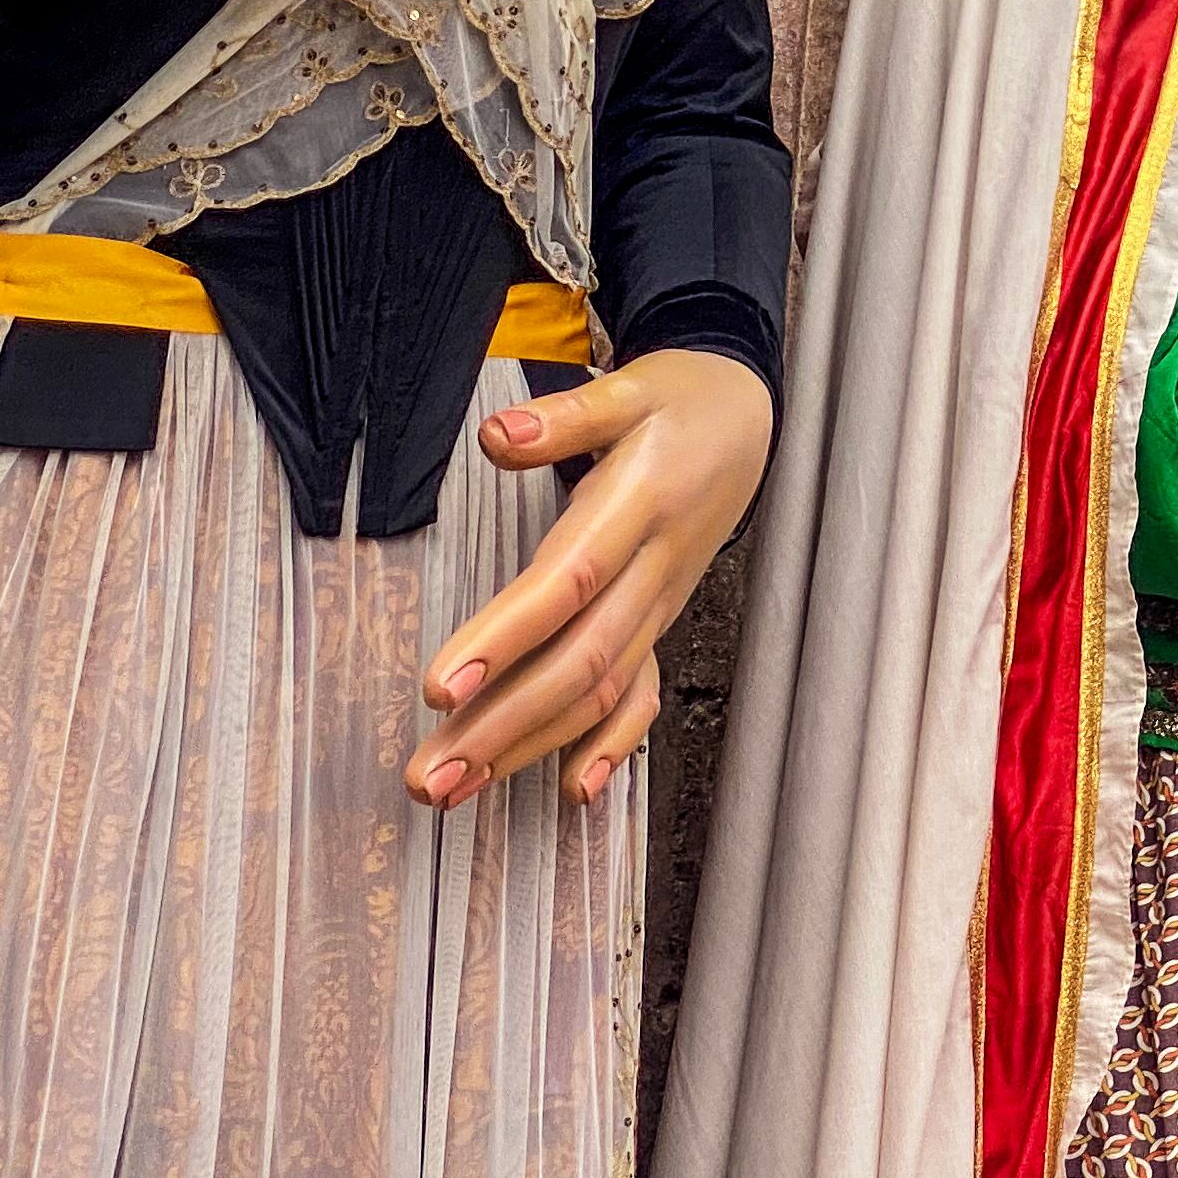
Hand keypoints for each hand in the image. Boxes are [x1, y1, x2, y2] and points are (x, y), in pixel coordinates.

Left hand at [412, 345, 771, 808]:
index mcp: (641, 505)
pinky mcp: (661, 618)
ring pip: (602, 688)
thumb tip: (497, 435)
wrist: (746, 419)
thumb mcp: (630, 388)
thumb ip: (564, 417)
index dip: (508, 637)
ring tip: (456, 789)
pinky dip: (610, 744)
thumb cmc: (681, 402)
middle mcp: (655, 567)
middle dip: (505, 725)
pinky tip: (570, 790)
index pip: (570, 582)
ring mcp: (661, 601)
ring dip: (529, 746)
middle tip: (431, 775)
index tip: (441, 688)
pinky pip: (643, 692)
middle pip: (582, 658)